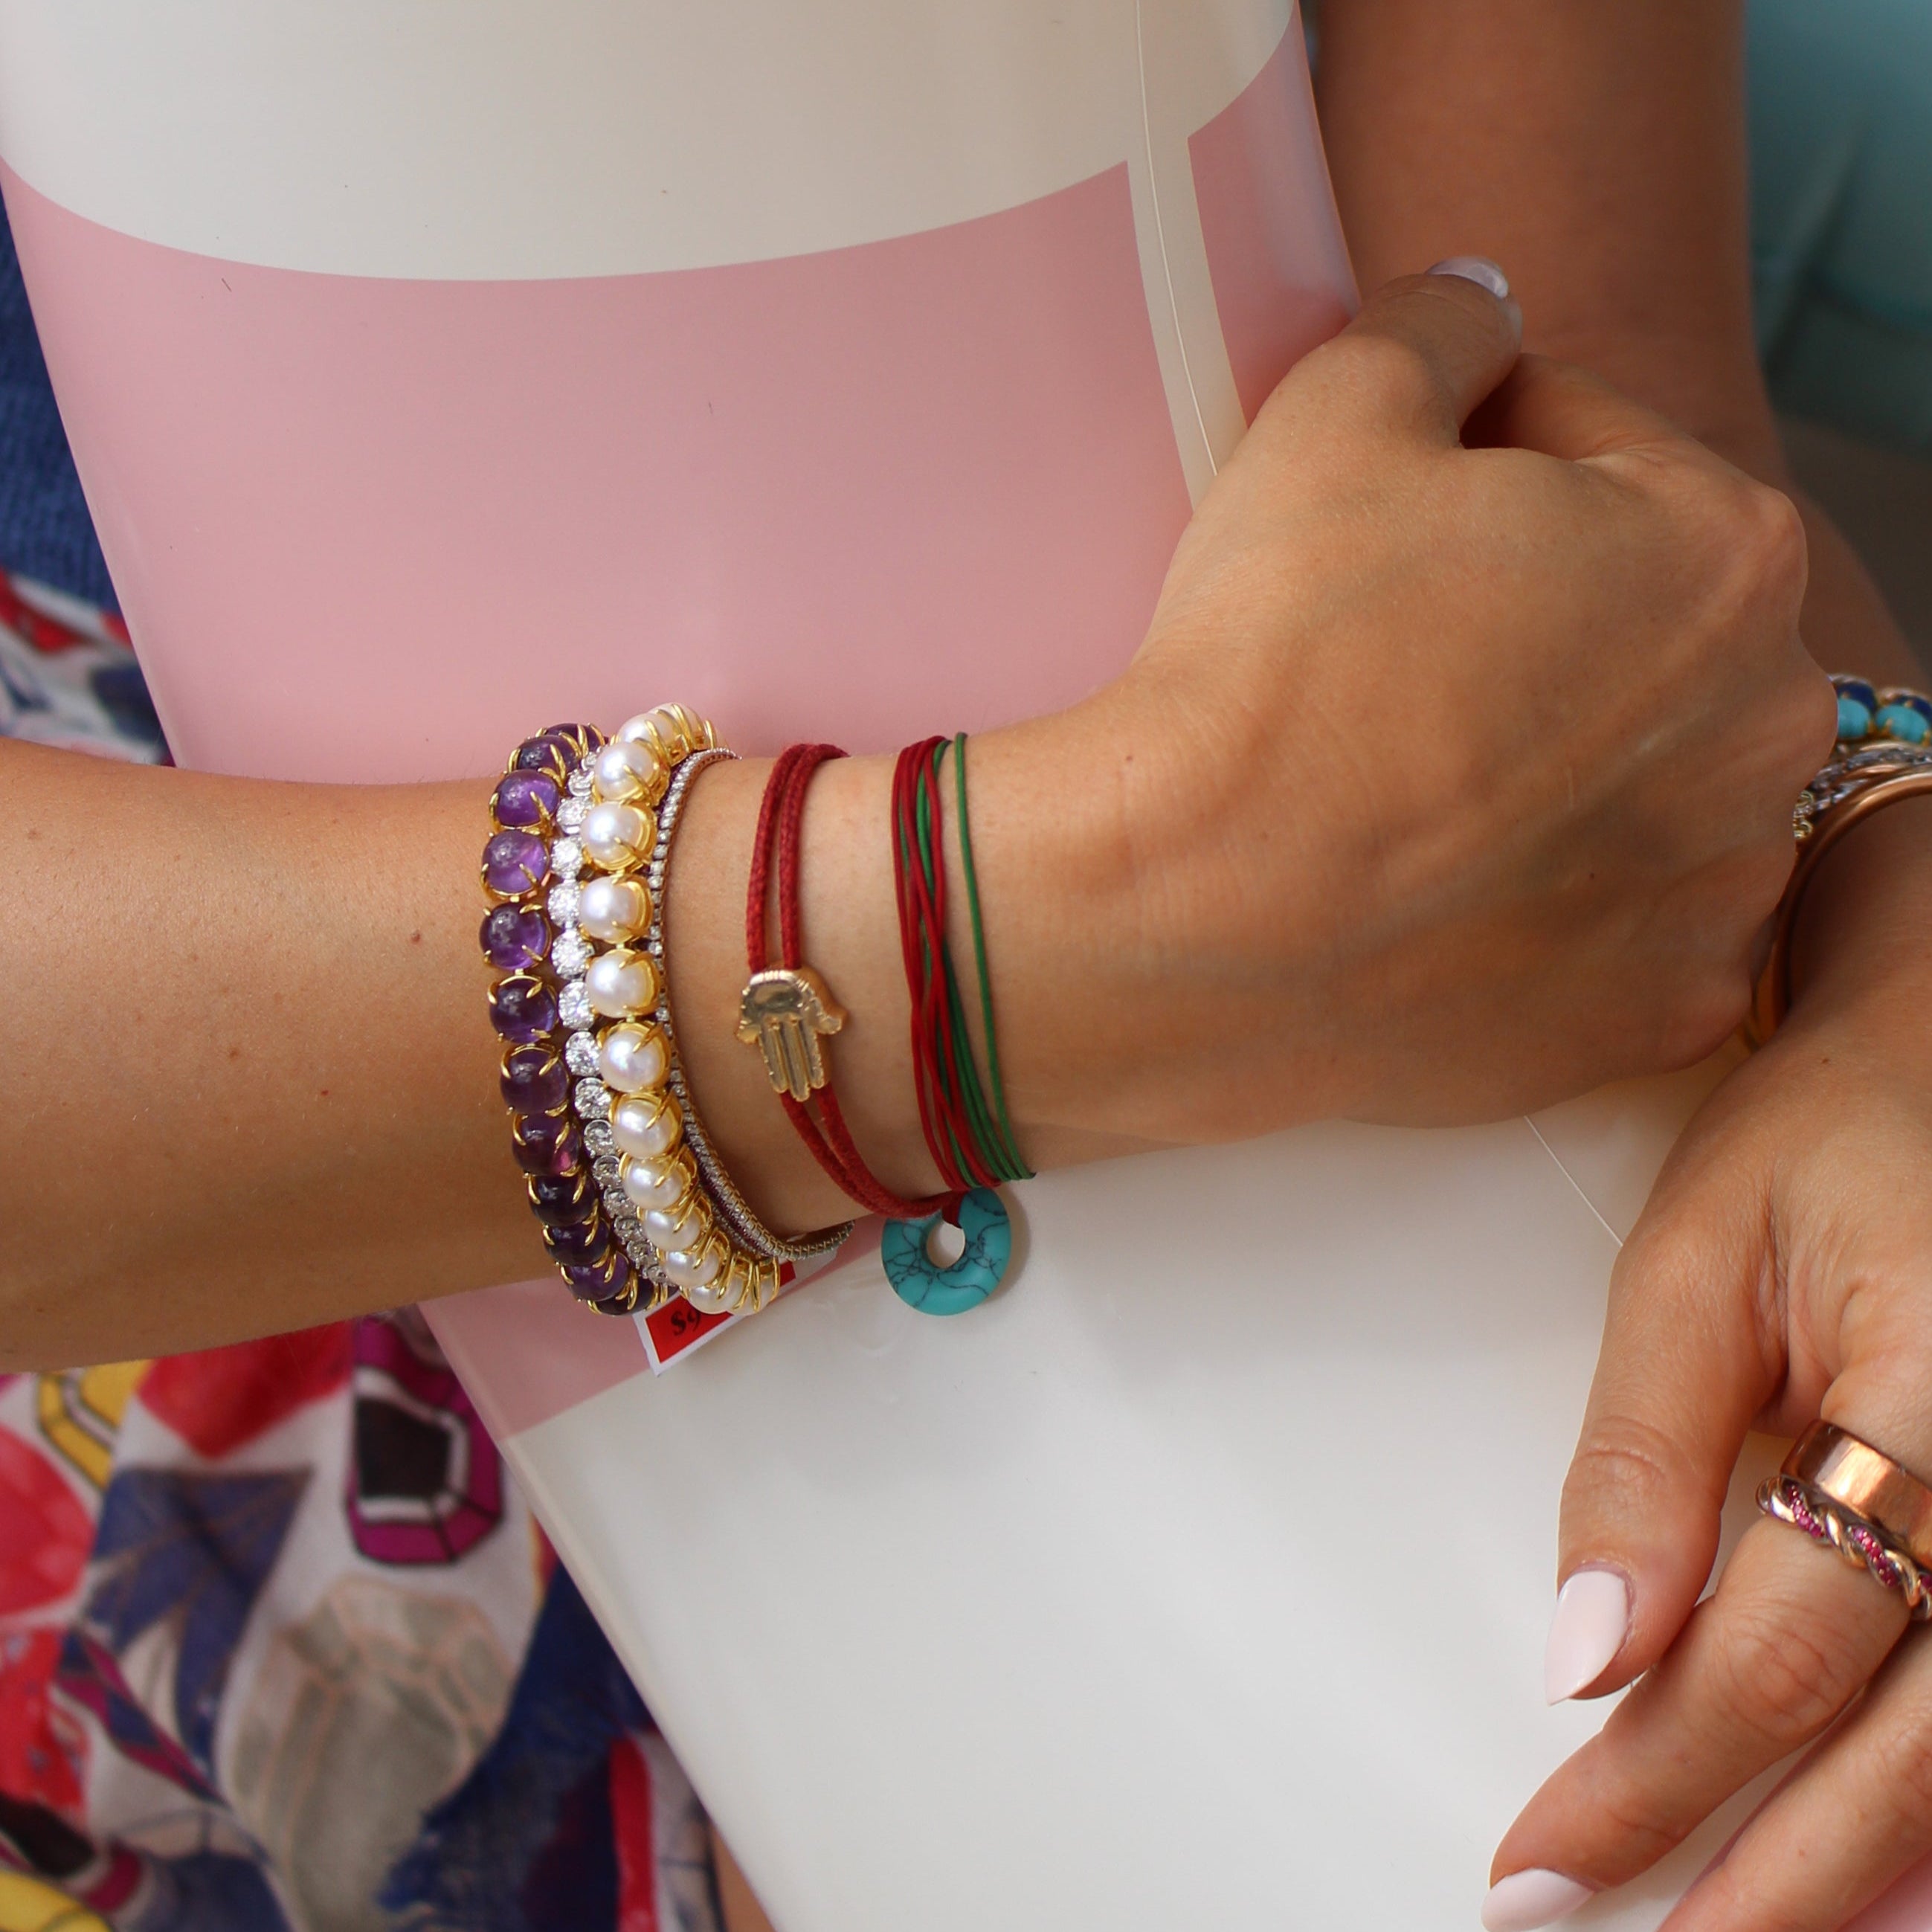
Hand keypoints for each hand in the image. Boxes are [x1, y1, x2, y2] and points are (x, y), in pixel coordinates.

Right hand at [1034, 269, 1832, 1142]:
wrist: (1196, 916)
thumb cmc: (1271, 666)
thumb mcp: (1332, 414)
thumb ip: (1438, 322)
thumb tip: (1479, 306)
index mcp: (1727, 554)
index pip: (1611, 452)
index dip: (1486, 451)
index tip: (1397, 497)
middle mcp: (1770, 731)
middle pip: (1643, 625)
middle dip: (1539, 607)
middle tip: (1392, 639)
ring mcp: (1718, 892)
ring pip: (1639, 781)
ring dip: (1555, 756)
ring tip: (1411, 769)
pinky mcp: (1654, 1017)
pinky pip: (1614, 925)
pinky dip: (1548, 900)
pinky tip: (1444, 882)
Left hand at [1484, 878, 1931, 1930]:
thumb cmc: (1823, 1143)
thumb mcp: (1691, 1266)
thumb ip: (1642, 1458)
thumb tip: (1586, 1650)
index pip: (1778, 1653)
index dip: (1656, 1774)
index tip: (1545, 1856)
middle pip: (1907, 1755)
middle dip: (1765, 1880)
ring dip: (1867, 1882)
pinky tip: (1881, 1887)